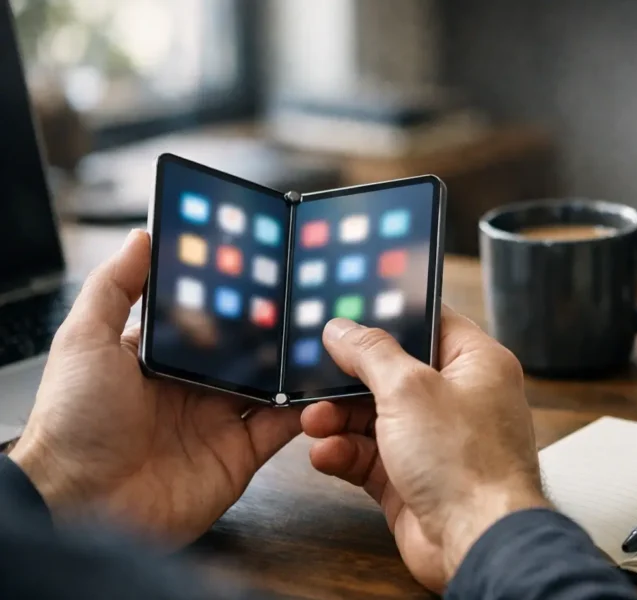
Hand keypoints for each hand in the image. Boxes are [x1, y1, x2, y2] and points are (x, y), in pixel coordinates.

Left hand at [9, 230, 301, 545]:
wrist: (82, 506)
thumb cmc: (73, 425)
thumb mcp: (84, 342)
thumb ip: (114, 288)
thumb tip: (141, 237)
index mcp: (158, 357)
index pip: (205, 316)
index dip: (231, 294)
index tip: (261, 265)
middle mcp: (192, 386)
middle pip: (244, 348)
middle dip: (273, 326)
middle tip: (306, 296)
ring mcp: (219, 420)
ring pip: (271, 383)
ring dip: (294, 364)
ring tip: (323, 335)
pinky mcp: (240, 454)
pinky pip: (283, 427)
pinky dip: (306, 410)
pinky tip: (322, 387)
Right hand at [301, 308, 547, 591]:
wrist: (476, 539)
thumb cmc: (468, 463)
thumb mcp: (409, 389)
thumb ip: (371, 353)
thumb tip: (344, 329)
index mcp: (478, 364)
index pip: (431, 323)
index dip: (390, 317)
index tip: (348, 316)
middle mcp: (460, 399)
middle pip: (394, 373)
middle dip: (350, 378)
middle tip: (316, 376)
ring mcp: (437, 440)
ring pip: (376, 416)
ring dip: (339, 418)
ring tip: (315, 421)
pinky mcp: (414, 477)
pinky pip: (370, 456)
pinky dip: (345, 452)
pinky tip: (326, 453)